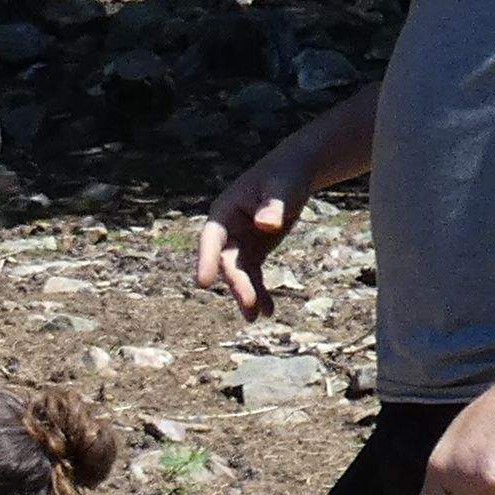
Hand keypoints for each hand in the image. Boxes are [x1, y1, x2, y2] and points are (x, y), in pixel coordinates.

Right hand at [193, 149, 309, 320]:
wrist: (291, 176)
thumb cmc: (285, 177)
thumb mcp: (282, 189)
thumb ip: (273, 206)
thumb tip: (265, 224)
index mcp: (224, 211)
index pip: (211, 239)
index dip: (206, 260)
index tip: (202, 283)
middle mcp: (226, 231)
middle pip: (227, 262)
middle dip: (237, 284)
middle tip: (249, 305)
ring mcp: (239, 243)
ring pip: (239, 274)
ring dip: (247, 295)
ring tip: (256, 318)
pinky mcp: (253, 252)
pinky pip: (254, 276)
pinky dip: (261, 292)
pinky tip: (269, 312)